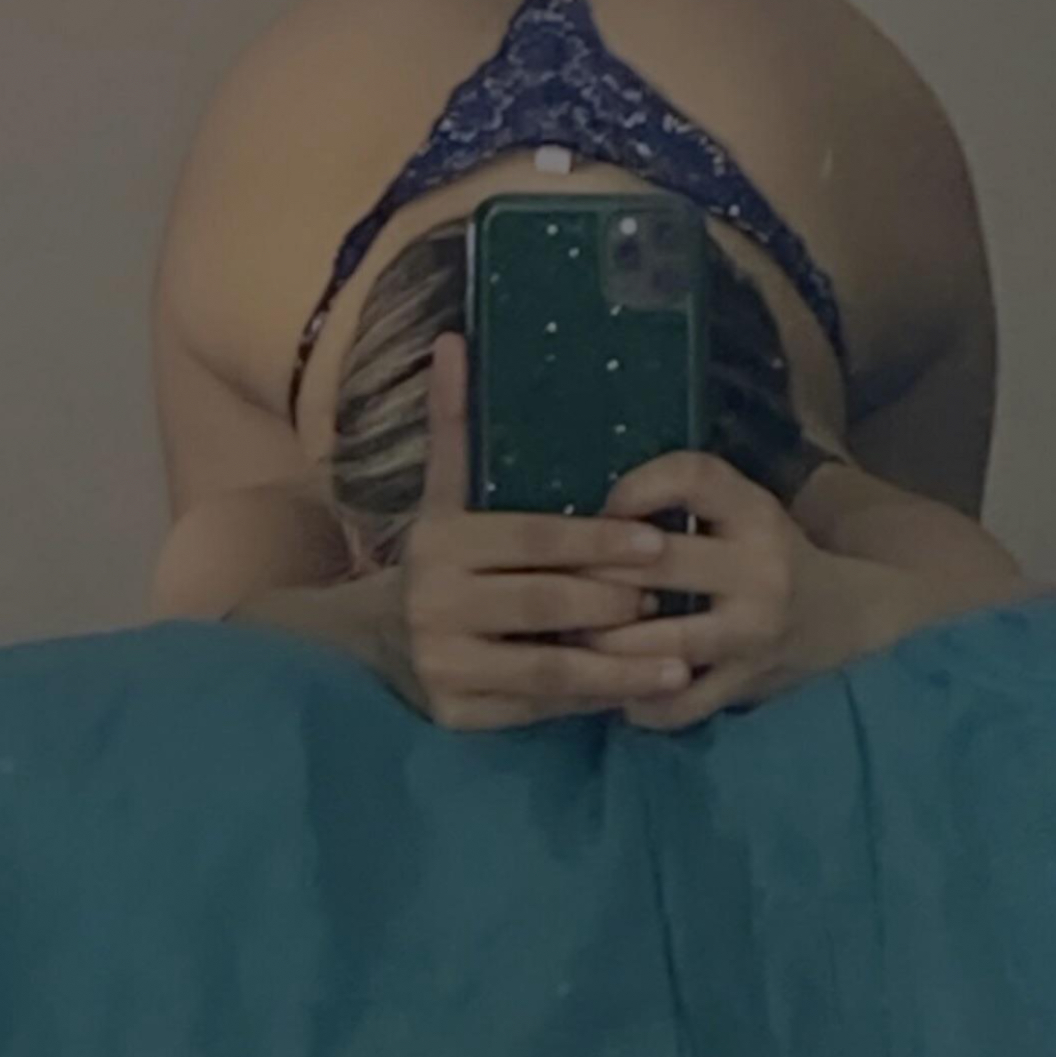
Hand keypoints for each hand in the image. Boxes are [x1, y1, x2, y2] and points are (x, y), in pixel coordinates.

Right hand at [233, 335, 690, 730]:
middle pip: (545, 605)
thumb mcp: (444, 493)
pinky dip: (589, 703)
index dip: (596, 541)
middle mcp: (436, 605)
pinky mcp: (457, 717)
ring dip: (617, 667)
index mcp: (440, 542)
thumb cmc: (440, 556)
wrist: (378, 639)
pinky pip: (537, 711)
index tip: (655, 542)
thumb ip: (454, 423)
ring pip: (548, 670)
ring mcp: (444, 666)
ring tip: (677, 664)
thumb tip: (453, 339)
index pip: (533, 540)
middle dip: (612, 602)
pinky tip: (636, 695)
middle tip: (668, 596)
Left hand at [582, 453, 1026, 730]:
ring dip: (601, 641)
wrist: (844, 618)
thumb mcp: (740, 507)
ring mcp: (752, 635)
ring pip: (657, 642)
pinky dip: (635, 699)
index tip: (601, 514)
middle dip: (592, 574)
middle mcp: (758, 570)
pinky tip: (612, 686)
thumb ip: (679, 497)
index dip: (632, 488)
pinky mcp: (745, 686)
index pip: (689, 477)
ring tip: (568, 635)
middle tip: (556, 583)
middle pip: (655, 563)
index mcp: (755, 511)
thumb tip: (585, 518)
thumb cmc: (767, 553)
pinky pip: (675, 704)